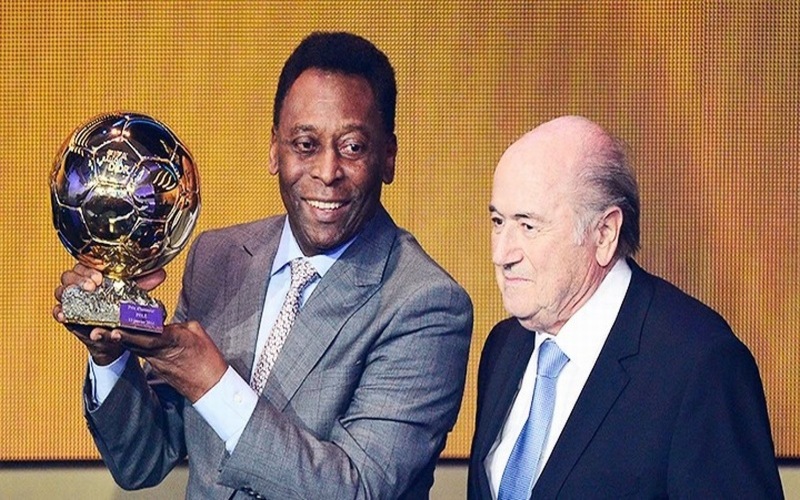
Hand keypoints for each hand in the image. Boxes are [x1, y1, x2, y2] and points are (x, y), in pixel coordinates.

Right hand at [53, 264, 166, 364]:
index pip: (84, 264)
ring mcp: (71, 301)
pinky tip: (64, 314)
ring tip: (80, 295)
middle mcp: (79, 286)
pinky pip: (57, 312)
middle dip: (79, 278)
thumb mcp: (133, 294)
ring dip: (68, 291)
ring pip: (61, 290)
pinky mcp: (68, 317)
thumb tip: (161, 273)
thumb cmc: (121, 309)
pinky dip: (59, 312)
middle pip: (69, 275)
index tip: (100, 276)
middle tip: (92, 286)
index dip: (89, 268)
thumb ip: (144, 283)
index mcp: (92, 275)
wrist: (115, 335)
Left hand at [109, 321, 227, 402]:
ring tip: (100, 332)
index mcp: (173, 341)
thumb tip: (166, 323)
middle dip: (114, 336)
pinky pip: (140, 352)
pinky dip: (130, 343)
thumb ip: (179, 324)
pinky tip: (120, 337)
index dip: (131, 333)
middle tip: (96, 332)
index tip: (114, 330)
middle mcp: (160, 353)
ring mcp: (156, 362)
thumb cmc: (208, 360)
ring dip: (118, 340)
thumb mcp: (198, 332)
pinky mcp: (156, 367)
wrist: (211, 386)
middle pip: (134, 342)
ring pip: (134, 347)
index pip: (148, 336)